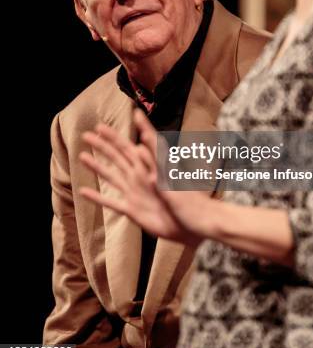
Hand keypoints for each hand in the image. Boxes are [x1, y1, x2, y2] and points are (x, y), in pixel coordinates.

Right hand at [79, 109, 212, 246]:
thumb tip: (143, 135)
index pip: (125, 146)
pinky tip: (84, 192)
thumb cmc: (188, 196)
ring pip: (110, 177)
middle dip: (101, 146)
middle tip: (85, 135)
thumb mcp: (169, 172)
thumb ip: (155, 152)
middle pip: (115, 157)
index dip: (112, 136)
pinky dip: (98, 198)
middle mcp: (138, 177)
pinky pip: (111, 203)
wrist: (196, 222)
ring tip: (81, 156)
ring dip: (96, 166)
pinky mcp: (133, 211)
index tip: (100, 125)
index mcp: (147, 166)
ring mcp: (134, 194)